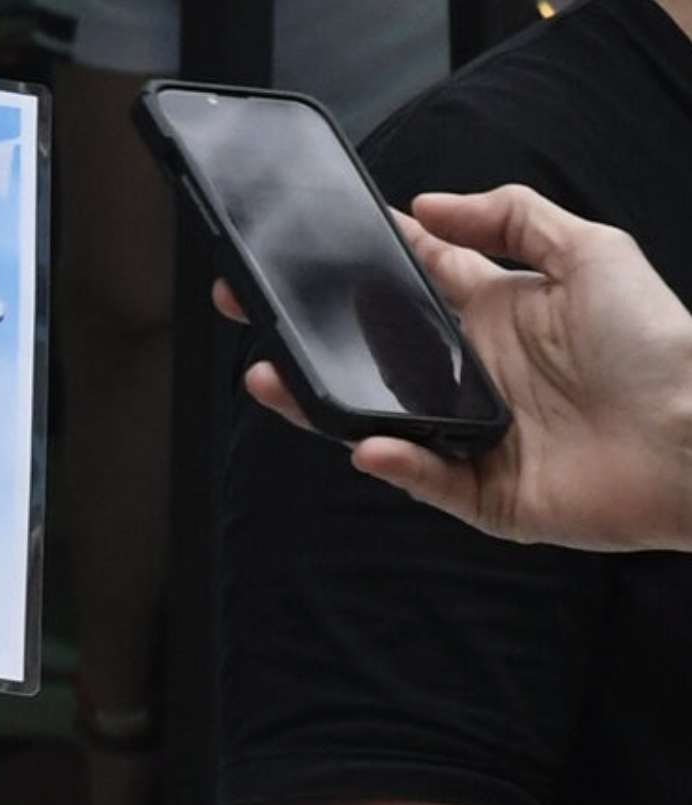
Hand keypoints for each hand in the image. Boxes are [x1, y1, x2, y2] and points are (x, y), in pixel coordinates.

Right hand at [216, 185, 691, 551]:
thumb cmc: (659, 345)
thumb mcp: (593, 251)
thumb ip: (513, 216)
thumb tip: (429, 205)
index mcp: (495, 315)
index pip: (413, 283)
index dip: (361, 265)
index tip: (306, 247)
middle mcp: (477, 376)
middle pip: (376, 356)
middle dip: (312, 340)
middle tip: (257, 318)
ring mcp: (476, 436)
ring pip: (380, 420)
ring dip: (324, 404)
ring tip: (275, 383)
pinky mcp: (486, 494)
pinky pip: (425, 480)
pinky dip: (395, 465)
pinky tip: (370, 444)